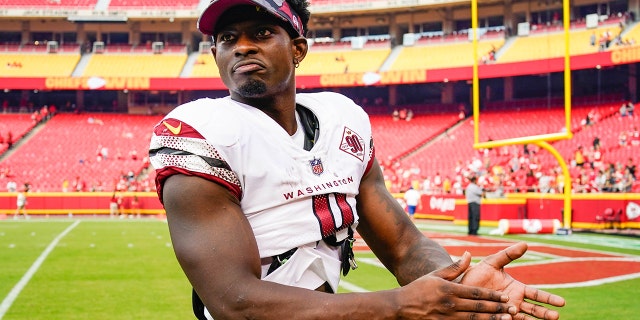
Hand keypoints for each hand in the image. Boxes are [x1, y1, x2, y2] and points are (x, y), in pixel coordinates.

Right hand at [398, 251, 517, 318]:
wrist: (401, 307)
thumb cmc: (418, 289)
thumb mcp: (435, 275)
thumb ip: (455, 267)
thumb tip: (469, 255)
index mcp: (449, 290)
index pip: (476, 293)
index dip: (492, 296)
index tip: (505, 297)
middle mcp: (450, 304)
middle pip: (478, 308)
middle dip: (497, 309)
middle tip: (512, 310)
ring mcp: (447, 318)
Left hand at [460, 242, 565, 319]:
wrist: (459, 284)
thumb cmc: (476, 273)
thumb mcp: (492, 262)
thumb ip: (508, 254)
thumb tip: (525, 244)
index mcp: (516, 289)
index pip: (536, 295)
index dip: (549, 299)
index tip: (562, 303)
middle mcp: (514, 301)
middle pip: (534, 309)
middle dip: (545, 313)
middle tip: (556, 316)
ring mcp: (505, 311)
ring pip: (523, 317)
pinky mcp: (495, 317)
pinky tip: (514, 319)